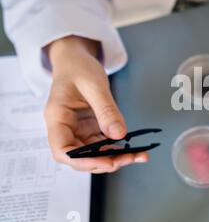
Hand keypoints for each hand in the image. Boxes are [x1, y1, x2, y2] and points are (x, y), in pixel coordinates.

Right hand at [45, 36, 148, 172]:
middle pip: (81, 157)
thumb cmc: (78, 68)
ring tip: (138, 155)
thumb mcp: (94, 85)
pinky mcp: (91, 129)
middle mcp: (66, 129)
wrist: (76, 60)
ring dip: (115, 158)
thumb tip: (118, 134)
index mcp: (57, 118)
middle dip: (105, 161)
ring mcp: (79, 130)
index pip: (63, 150)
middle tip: (130, 158)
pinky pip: (103, 144)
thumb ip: (106, 110)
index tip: (107, 161)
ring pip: (94, 154)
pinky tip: (134, 149)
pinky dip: (118, 149)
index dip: (83, 161)